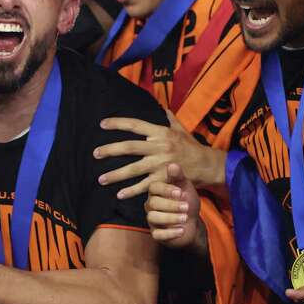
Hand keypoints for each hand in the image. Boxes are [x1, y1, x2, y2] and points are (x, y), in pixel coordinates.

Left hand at [95, 110, 224, 198]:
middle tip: (95, 153)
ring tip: (101, 179)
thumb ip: (171, 120)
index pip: (135, 125)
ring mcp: (161, 164)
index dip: (118, 123)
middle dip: (110, 150)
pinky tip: (119, 194)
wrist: (208, 166)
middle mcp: (159, 147)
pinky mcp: (164, 180)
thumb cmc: (192, 147)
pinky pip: (144, 186)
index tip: (102, 124)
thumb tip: (164, 108)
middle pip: (130, 147)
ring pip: (133, 169)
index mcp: (161, 133)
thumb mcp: (182, 131)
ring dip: (115, 175)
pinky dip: (132, 191)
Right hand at [146, 163, 200, 249]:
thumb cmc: (186, 201)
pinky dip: (170, 233)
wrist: (192, 222)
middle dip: (170, 205)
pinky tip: (182, 230)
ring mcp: (152, 220)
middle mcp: (151, 205)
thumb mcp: (185, 187)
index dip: (166, 190)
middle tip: (186, 206)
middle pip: (153, 204)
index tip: (180, 192)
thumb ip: (178, 177)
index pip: (153, 188)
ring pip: (153, 218)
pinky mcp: (156, 234)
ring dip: (170, 218)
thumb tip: (172, 165)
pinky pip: (157, 235)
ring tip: (185, 218)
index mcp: (156, 192)